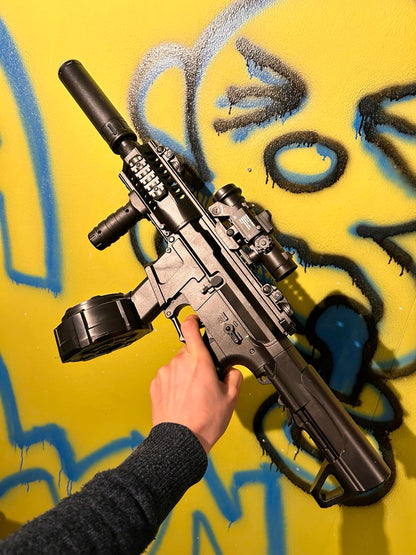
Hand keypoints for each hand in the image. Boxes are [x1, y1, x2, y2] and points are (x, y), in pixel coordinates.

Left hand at [150, 314, 242, 452]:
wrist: (179, 441)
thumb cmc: (204, 422)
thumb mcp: (230, 399)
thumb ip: (234, 377)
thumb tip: (232, 371)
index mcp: (198, 361)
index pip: (191, 328)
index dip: (194, 320)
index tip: (197, 320)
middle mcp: (178, 363)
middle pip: (188, 351)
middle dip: (197, 360)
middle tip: (205, 380)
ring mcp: (165, 373)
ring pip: (177, 365)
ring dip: (185, 374)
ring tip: (193, 395)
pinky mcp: (155, 385)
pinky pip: (167, 377)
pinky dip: (174, 384)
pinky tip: (182, 400)